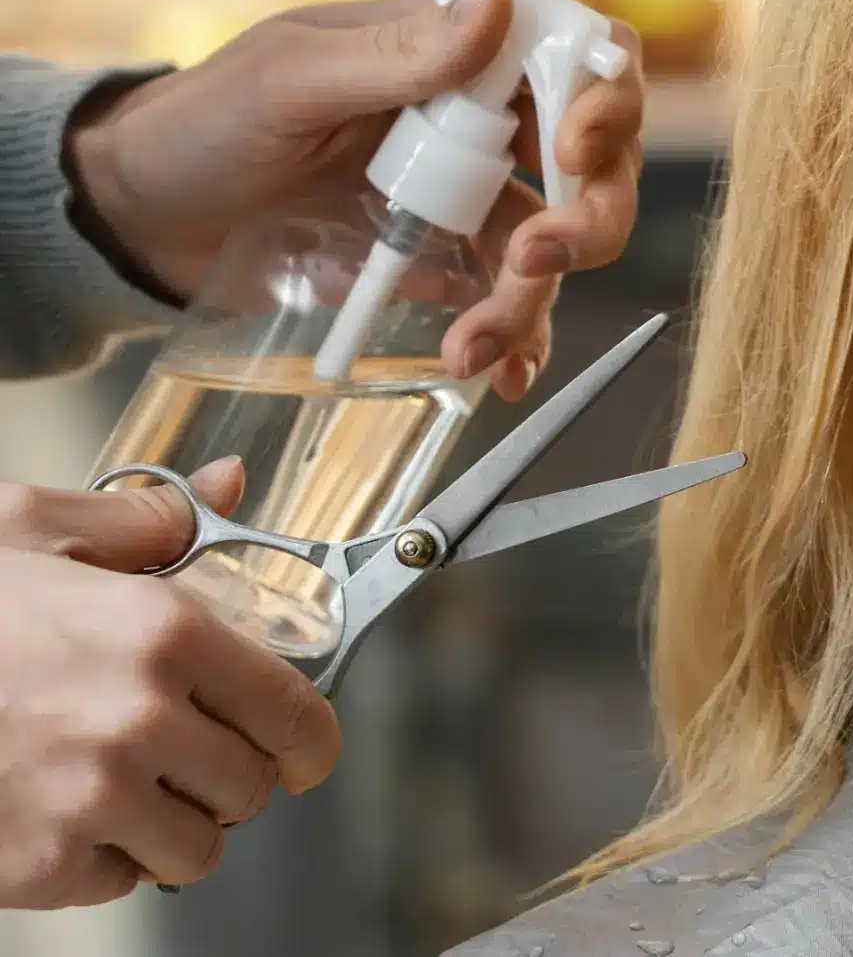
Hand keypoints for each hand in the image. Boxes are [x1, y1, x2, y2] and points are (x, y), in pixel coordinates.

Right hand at [0, 461, 343, 906]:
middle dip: (233, 774)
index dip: (309, 739)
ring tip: (129, 785)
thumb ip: (146, 517)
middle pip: (254, 786)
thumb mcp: (30, 527)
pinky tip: (69, 811)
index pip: (296, 713)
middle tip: (188, 753)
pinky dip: (108, 859)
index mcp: (161, 631)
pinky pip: (123, 883)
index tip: (303, 748)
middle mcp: (139, 719)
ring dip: (177, 825)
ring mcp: (90, 799)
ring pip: (199, 848)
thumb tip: (230, 482)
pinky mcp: (42, 867)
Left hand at [62, 0, 646, 398]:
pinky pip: (508, 296)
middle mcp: (479, 119)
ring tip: (474, 349)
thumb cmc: (201, 123)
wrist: (139, 220)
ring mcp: (466, 193)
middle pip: (597, 159)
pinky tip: (499, 372)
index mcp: (454, 51)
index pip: (578, 53)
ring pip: (557, 240)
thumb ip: (396, 52)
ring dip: (536, 299)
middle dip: (592, 216)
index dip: (606, 97)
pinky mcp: (442, 260)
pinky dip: (518, 338)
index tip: (573, 149)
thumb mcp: (289, 81)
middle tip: (541, 261)